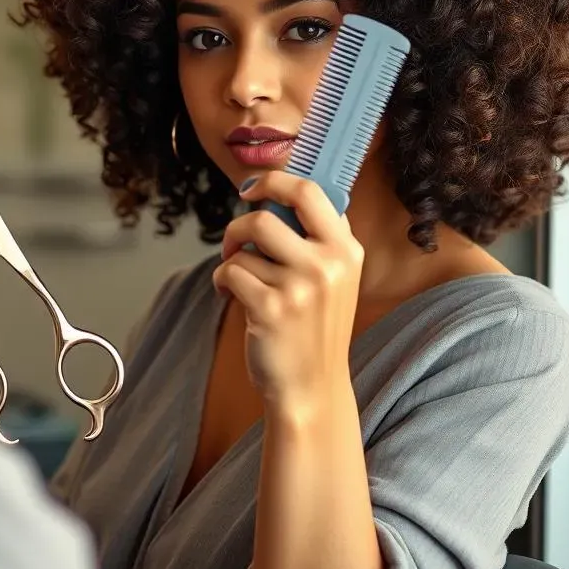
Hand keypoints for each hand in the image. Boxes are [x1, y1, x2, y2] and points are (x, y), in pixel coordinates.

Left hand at [212, 171, 363, 413]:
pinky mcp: (271, 309)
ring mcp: (301, 287)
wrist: (311, 387)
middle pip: (265, 215)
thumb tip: (278, 192)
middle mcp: (328, 264)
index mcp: (346, 249)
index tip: (251, 191)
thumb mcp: (335, 278)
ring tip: (236, 275)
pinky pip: (230, 272)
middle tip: (235, 242)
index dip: (273, 181)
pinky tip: (230, 296)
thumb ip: (317, 237)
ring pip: (243, 246)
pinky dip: (222, 282)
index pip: (310, 191)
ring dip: (230, 258)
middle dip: (238, 224)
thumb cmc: (313, 327)